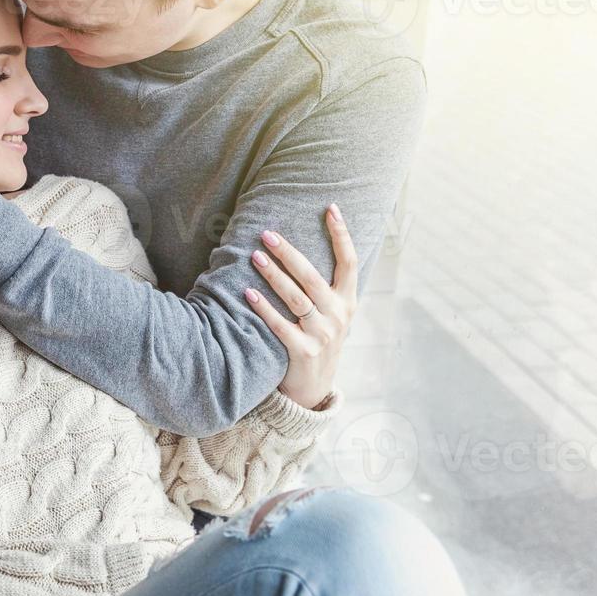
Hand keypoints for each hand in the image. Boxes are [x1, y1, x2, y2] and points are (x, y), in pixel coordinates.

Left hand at [243, 205, 358, 409]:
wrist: (314, 387)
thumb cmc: (317, 339)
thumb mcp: (331, 314)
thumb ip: (323, 287)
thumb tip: (300, 246)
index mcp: (348, 301)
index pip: (349, 262)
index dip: (342, 235)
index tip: (331, 208)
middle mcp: (338, 315)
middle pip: (313, 277)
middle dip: (289, 253)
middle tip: (267, 234)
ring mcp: (322, 334)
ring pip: (296, 298)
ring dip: (273, 275)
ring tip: (254, 256)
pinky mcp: (303, 351)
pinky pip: (280, 325)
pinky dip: (263, 308)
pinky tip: (247, 293)